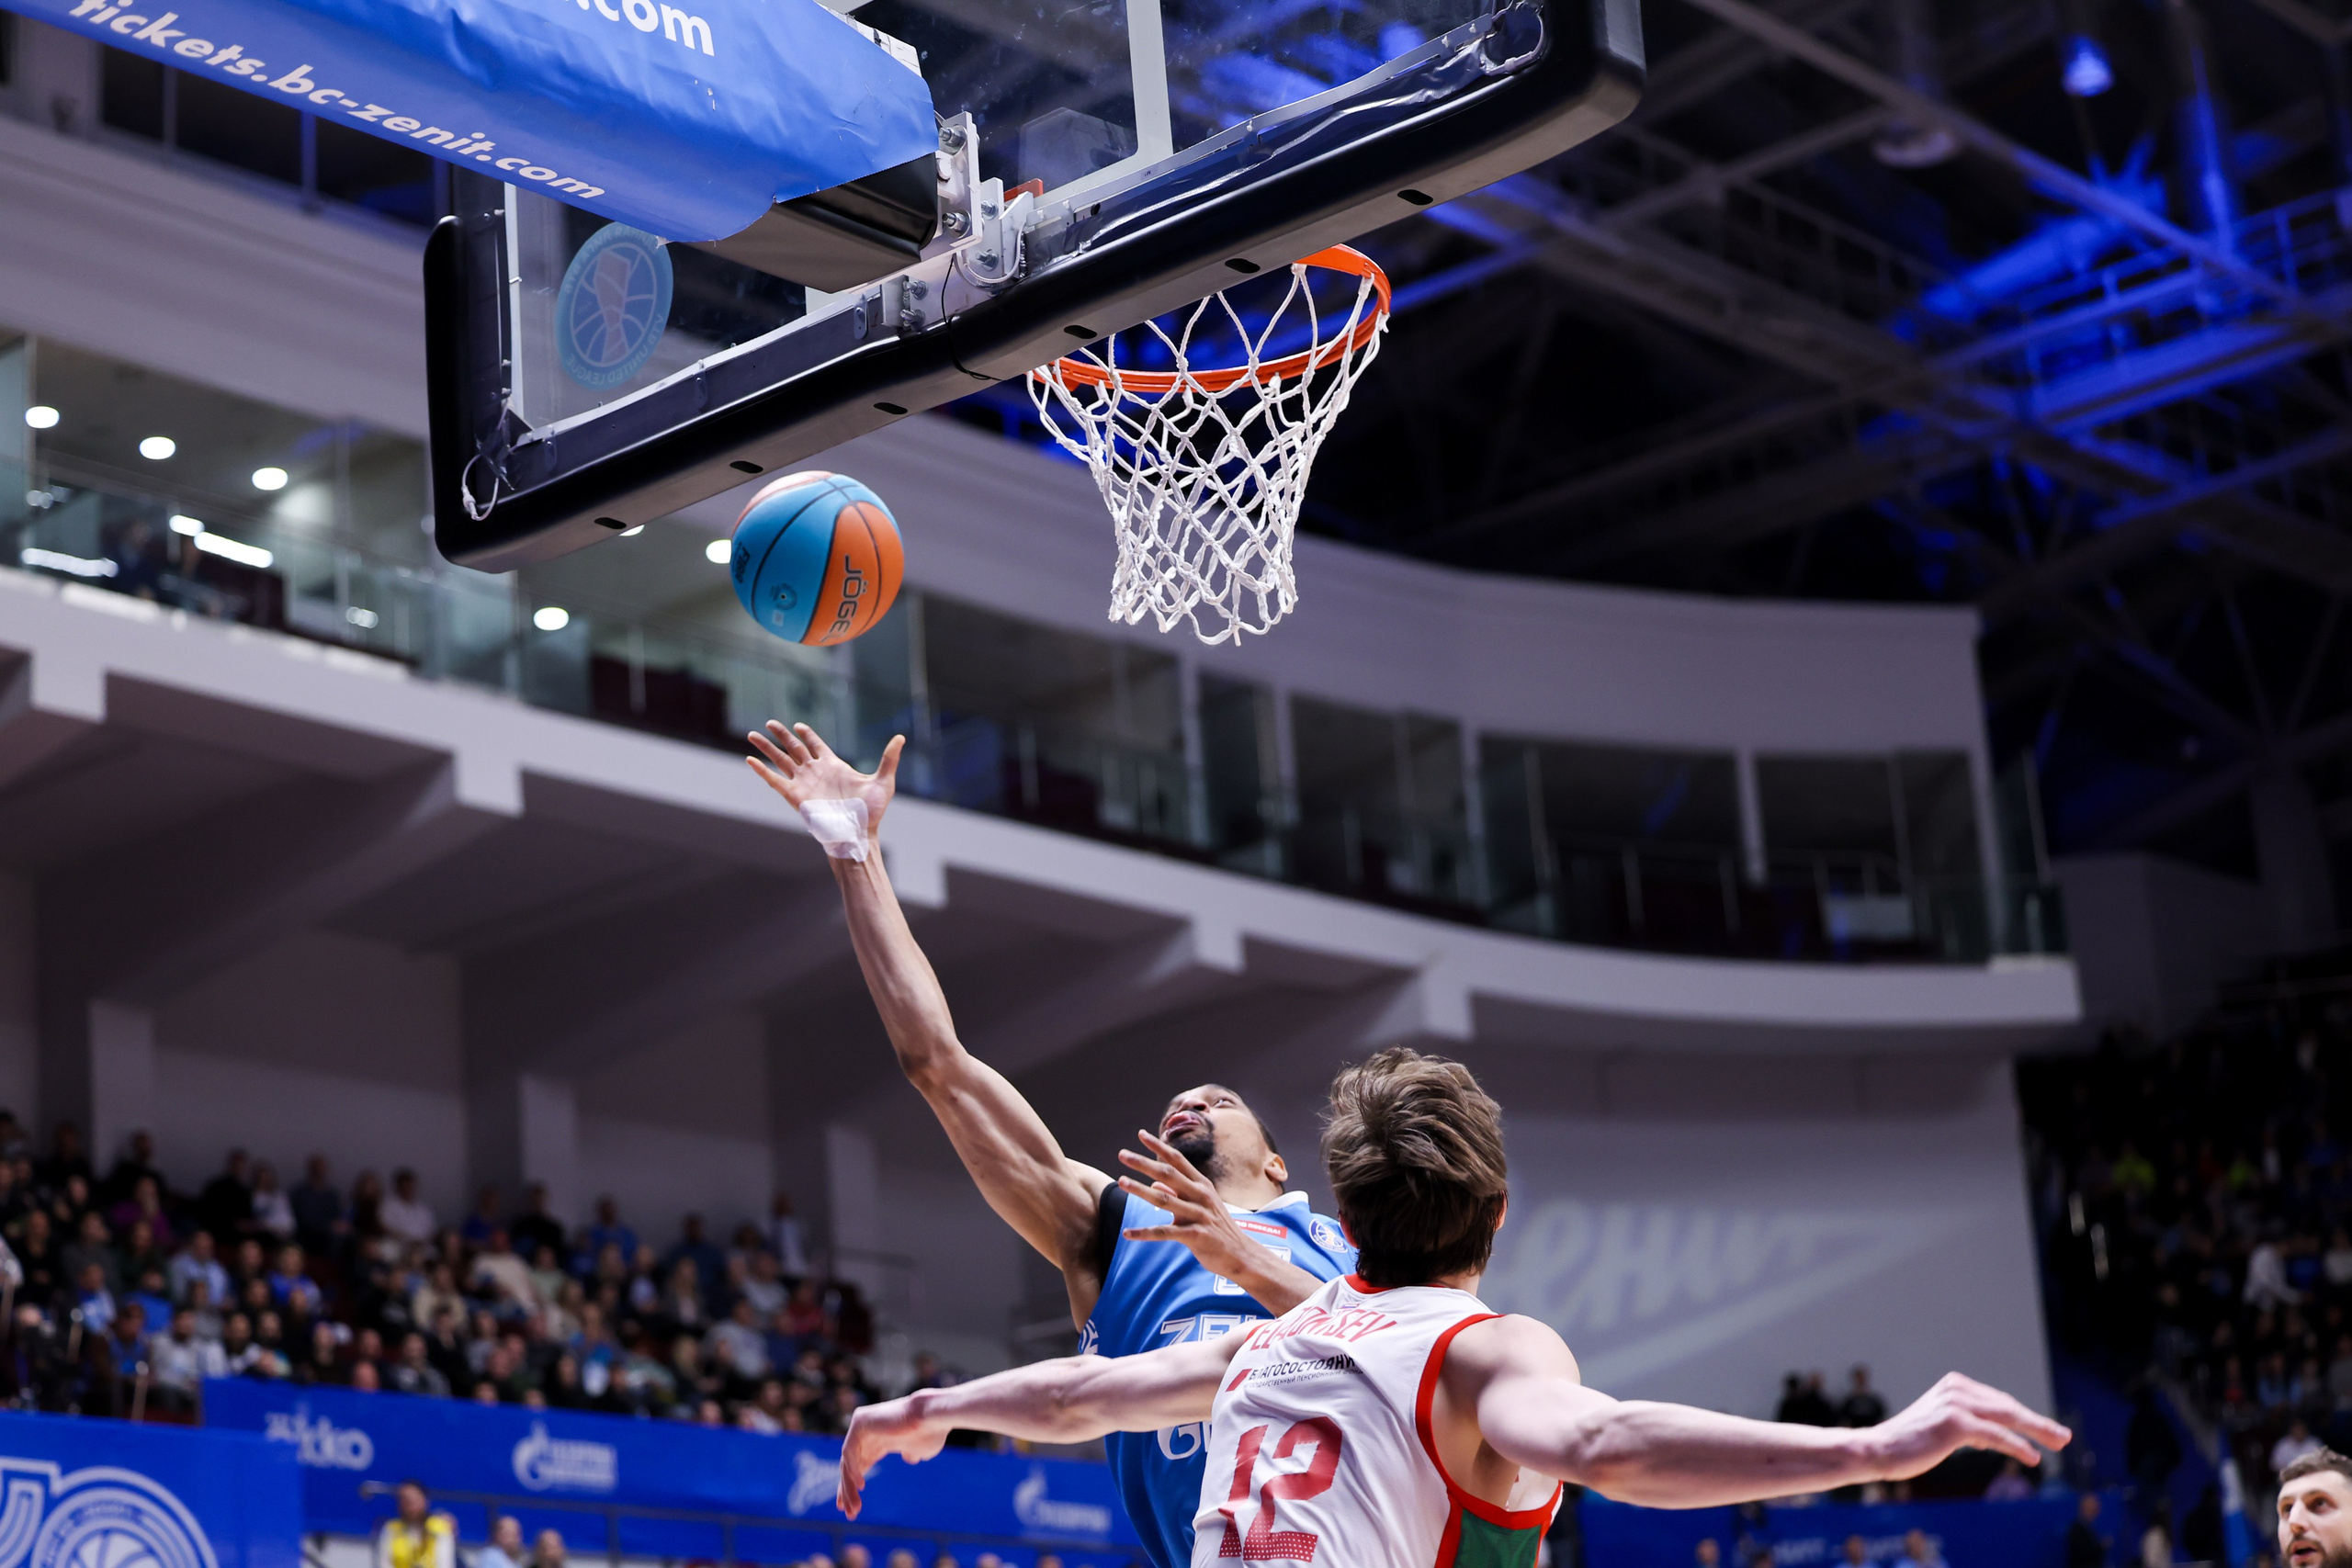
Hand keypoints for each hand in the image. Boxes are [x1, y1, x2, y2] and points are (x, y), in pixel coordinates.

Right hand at [746, 722, 901, 845]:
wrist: (857, 834)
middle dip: (782, 735)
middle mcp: (815, 772)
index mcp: (833, 766)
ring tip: (751, 734)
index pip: (816, 745)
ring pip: (781, 760)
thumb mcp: (883, 781)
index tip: (798, 725)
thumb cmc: (871, 812)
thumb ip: (889, 759)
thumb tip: (901, 737)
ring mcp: (803, 783)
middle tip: (770, 722)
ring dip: (766, 747)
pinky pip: (774, 780)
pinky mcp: (794, 796)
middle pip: (794, 748)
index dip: (807, 734)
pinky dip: (762, 770)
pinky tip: (749, 760)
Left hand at [837, 1395, 948, 1516]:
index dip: (853, 1486)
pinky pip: (849, 1451)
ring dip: (848, 1487)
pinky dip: (852, 1469)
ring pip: (847, 1461)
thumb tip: (910, 1458)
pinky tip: (860, 1486)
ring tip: (854, 1508)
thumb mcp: (922, 1449)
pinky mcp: (860, 1422)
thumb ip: (912, 1453)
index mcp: (881, 1440)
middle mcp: (869, 1433)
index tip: (851, 1508)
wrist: (933, 1417)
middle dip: (848, 1491)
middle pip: (850, 1466)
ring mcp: (863, 1425)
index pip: (860, 1464)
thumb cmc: (931, 1432)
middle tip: (849, 1514)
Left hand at [1118, 1131, 1267, 1283]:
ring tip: (1121, 1182)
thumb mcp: (1201, 1206)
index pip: (1177, 1160)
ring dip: (1140, 1190)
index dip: (1159, 1147)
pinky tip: (1127, 1233)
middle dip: (1143, 1163)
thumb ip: (1177, 1194)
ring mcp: (1199, 1215)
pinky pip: (1165, 1233)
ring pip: (1163, 1200)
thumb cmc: (1218, 1228)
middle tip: (1122, 1154)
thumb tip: (1155, 1185)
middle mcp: (1200, 1195)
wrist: (1241, 1254)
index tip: (1141, 1134)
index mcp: (1201, 1184)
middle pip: (1167, 1174)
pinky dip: (1144, 1233)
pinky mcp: (1196, 1236)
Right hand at [1865, 1373, 2071, 1479]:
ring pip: (2008, 1418)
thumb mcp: (1941, 1429)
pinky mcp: (1956, 1423)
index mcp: (1954, 1385)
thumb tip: (1989, 1438)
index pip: (1999, 1402)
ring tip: (2058, 1444)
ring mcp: (1956, 1404)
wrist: (1878, 1449)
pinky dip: (2017, 1446)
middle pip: (2008, 1407)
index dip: (2026, 1417)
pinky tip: (2032, 1458)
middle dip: (2039, 1423)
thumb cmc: (1909, 1444)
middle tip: (2064, 1437)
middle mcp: (1957, 1389)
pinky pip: (1996, 1435)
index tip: (2046, 1430)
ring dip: (2038, 1431)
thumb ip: (1967, 1427)